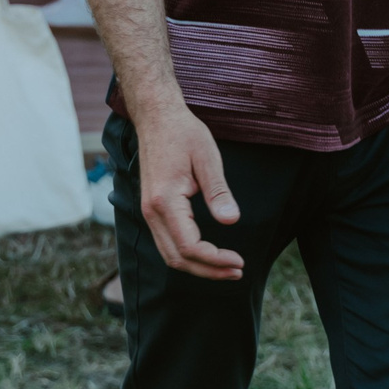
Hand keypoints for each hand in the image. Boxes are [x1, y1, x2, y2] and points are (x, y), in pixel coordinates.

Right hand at [133, 103, 243, 279]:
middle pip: (177, 258)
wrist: (156, 116)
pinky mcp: (152, 208)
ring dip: (198, 266)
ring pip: (170, 254)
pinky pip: (167, 242)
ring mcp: (149, 211)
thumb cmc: (183, 132)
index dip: (215, 260)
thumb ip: (218, 191)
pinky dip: (187, 255)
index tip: (240, 261)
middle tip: (238, 271)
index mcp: (165, 200)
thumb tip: (232, 220)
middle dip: (209, 271)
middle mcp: (152, 211)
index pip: (189, 246)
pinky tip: (207, 253)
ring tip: (226, 267)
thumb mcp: (207, 157)